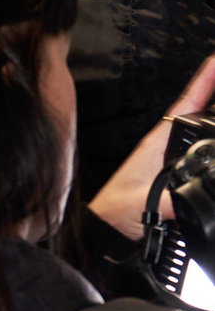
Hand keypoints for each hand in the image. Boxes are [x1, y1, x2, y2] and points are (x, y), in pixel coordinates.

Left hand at [88, 53, 214, 239]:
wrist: (107, 230)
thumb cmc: (116, 212)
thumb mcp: (144, 205)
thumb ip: (169, 202)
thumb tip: (190, 198)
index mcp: (158, 142)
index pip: (187, 102)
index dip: (204, 80)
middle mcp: (166, 145)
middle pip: (197, 109)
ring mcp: (170, 157)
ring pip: (198, 127)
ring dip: (214, 110)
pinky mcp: (173, 172)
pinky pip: (198, 148)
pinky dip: (210, 135)